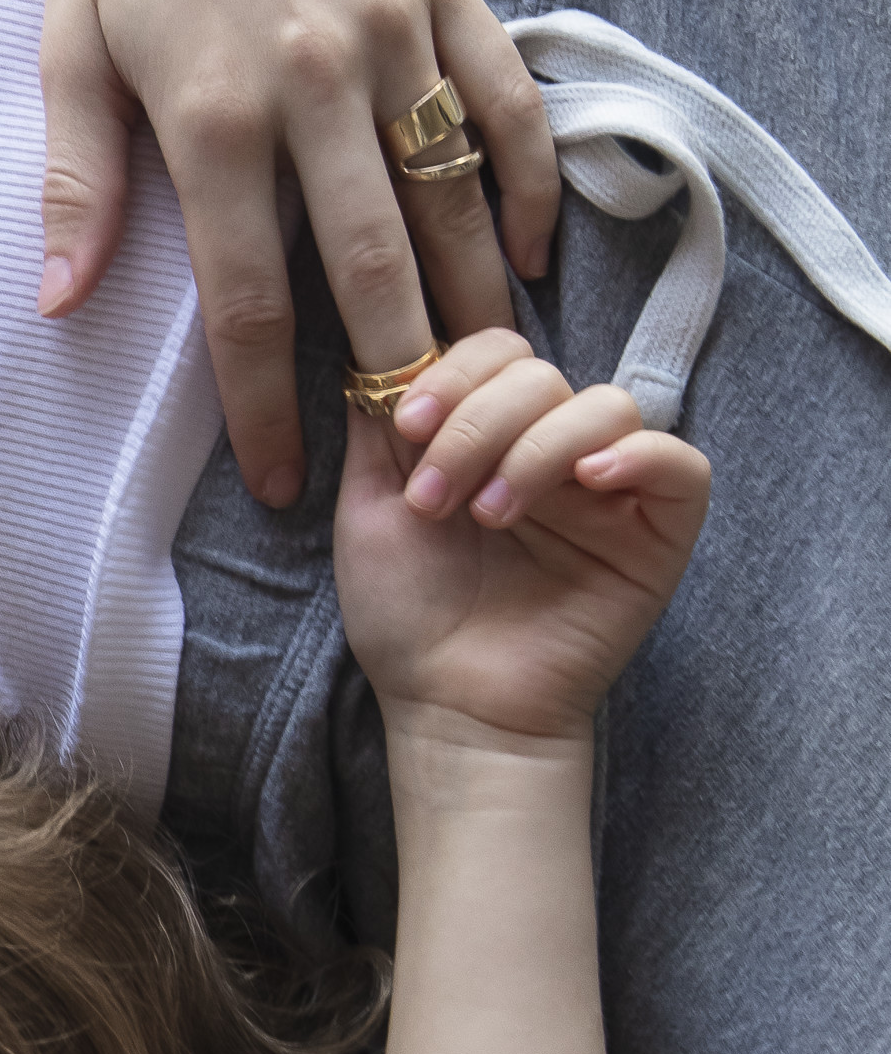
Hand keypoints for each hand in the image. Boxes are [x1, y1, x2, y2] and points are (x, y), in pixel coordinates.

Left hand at [35, 0, 558, 506]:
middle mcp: (312, 84)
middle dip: (390, 378)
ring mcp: (391, 34)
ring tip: (481, 387)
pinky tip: (525, 257)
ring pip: (451, 200)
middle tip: (407, 460)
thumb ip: (76, 181)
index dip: (264, 407)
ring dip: (471, 302)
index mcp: (210, 114)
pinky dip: (525, 186)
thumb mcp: (68, 47)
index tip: (278, 483)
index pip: (249, 301)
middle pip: (371, 270)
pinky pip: (505, 106)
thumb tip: (56, 303)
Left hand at [332, 332, 707, 747]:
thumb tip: (384, 350)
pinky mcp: (660, 531)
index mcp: (488, 435)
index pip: (495, 351)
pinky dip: (637, 457)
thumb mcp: (372, 507)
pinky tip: (587, 483)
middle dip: (477, 423)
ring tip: (488, 516)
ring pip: (604, 404)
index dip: (454, 372)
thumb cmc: (410, 614)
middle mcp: (552, 450)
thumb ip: (381, 429)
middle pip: (541, 372)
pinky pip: (681, 464)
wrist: (449, 703)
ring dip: (535, 448)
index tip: (409, 426)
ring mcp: (610, 487)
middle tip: (435, 496)